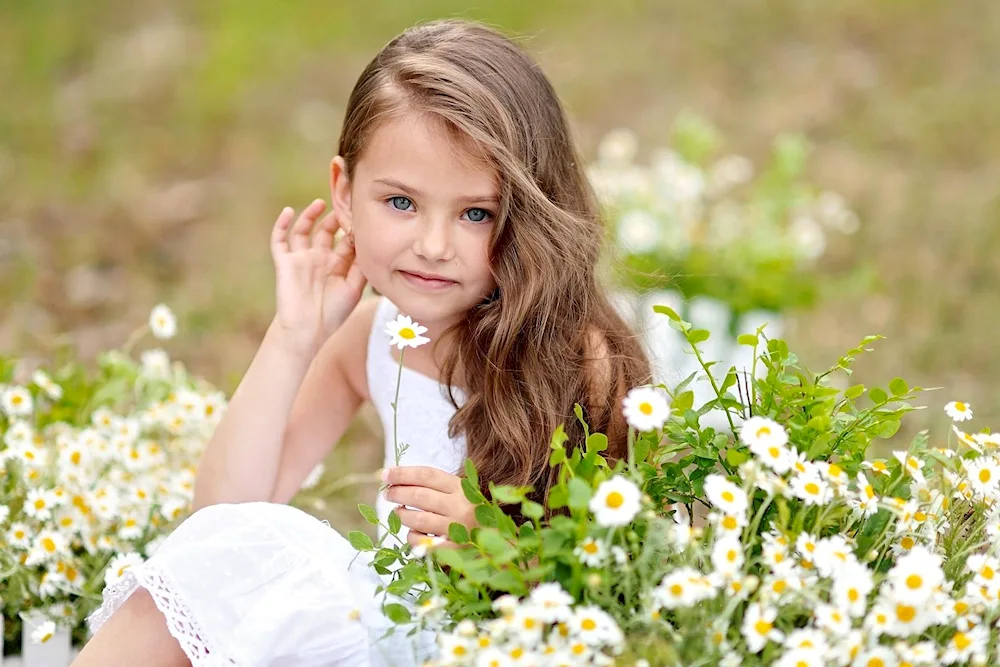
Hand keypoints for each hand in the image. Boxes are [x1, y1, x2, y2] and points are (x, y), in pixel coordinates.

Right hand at [270, 199, 366, 357]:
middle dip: (334, 219)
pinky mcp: (284, 263)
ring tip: (320, 203)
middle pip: (325, 232)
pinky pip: (279, 240)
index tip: (361, 217)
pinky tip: (288, 211)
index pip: (345, 242)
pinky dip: (281, 225)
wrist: (307, 331)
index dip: (353, 230)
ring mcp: (300, 260)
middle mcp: (318, 260)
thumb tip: (369, 245)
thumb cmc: (332, 314)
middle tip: (343, 206)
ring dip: (309, 216)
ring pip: (303, 231)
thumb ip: (361, 267)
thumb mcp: (353, 289)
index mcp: (336, 266)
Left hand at [382, 466, 476, 549]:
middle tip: (388, 493)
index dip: (403, 473)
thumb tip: (399, 479)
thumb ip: (438, 486)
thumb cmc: (474, 513)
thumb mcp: (463, 493)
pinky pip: (422, 542)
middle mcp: (461, 507)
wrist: (499, 542)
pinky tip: (412, 531)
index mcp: (463, 488)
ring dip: (401, 514)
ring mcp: (456, 530)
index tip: (385, 474)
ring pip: (417, 519)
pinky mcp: (453, 550)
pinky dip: (412, 536)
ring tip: (398, 511)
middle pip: (419, 495)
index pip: (427, 475)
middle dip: (397, 492)